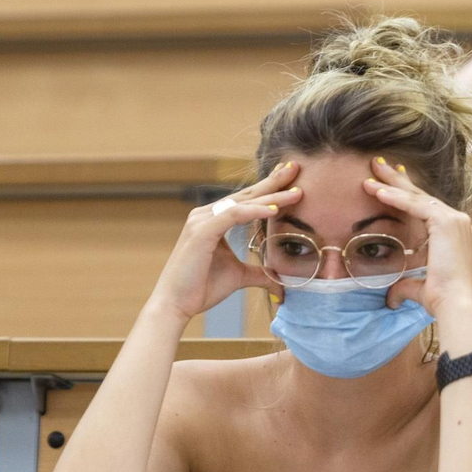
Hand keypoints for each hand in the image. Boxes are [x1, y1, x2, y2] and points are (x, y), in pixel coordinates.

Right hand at [147, 161, 302, 323]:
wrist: (175, 304)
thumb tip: (280, 281)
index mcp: (213, 220)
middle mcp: (206, 215)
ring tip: (295, 193)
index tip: (291, 179)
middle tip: (295, 167)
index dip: (268, 188)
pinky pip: (232, 215)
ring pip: (242, 203)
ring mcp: (201, 221)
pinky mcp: (201, 231)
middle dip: (273, 182)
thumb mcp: (238, 276)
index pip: (246, 200)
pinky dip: (254, 211)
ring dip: (270, 196)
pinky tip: (274, 209)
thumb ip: (259, 273)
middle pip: (246, 195)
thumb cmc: (200, 288)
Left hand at [362, 157, 471, 320]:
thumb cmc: (439, 297)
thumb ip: (403, 286)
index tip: (387, 181)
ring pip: (417, 196)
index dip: (405, 192)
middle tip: (377, 164)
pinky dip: (396, 198)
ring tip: (370, 173)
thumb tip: (390, 298)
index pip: (425, 205)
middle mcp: (457, 220)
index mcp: (453, 232)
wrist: (453, 303)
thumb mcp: (417, 285)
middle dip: (397, 179)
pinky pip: (416, 205)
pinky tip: (378, 192)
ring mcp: (455, 219)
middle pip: (420, 195)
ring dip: (391, 184)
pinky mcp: (447, 221)